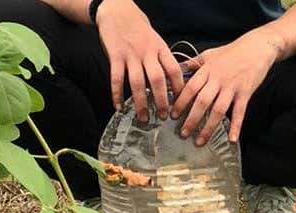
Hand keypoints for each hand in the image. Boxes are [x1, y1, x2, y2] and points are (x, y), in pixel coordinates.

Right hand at [96, 0, 184, 122]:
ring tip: (143, 117)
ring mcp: (131, 54)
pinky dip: (117, 95)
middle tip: (163, 116)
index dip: (179, 88)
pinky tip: (119, 107)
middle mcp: (147, 52)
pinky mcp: (115, 56)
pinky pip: (116, 79)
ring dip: (141, 103)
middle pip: (158, 80)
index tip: (180, 103)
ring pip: (137, 82)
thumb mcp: (156, 41)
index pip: (174, 70)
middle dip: (161, 101)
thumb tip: (173, 82)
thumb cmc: (138, 30)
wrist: (118, 12)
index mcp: (160, 48)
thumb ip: (162, 60)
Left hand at [172, 29, 281, 144]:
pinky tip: (232, 139)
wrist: (257, 47)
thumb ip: (194, 64)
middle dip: (191, 120)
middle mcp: (218, 80)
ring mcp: (232, 87)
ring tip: (200, 141)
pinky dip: (236, 126)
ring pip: (218, 110)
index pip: (190, 88)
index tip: (172, 115)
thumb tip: (178, 69)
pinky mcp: (245, 93)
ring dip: (208, 127)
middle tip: (183, 133)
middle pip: (202, 102)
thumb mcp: (209, 54)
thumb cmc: (232, 51)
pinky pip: (240, 112)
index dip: (180, 103)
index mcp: (207, 70)